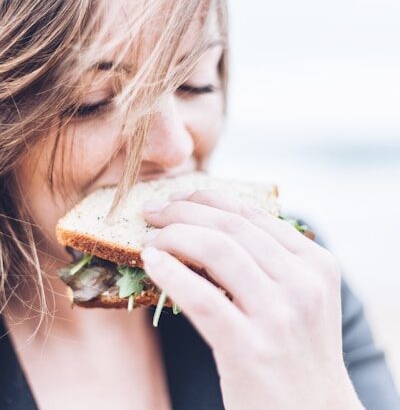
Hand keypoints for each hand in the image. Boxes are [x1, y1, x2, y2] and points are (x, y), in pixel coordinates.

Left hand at [141, 190, 363, 409]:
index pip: (251, 214)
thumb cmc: (295, 350)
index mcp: (314, 262)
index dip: (208, 199)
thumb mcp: (296, 296)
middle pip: (231, 227)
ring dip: (174, 237)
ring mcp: (279, 315)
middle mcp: (303, 282)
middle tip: (154, 212)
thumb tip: (210, 225)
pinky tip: (150, 263)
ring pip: (217, 251)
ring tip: (151, 239)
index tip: (178, 198)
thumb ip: (267, 259)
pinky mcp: (250, 348)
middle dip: (184, 212)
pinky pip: (201, 297)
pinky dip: (170, 273)